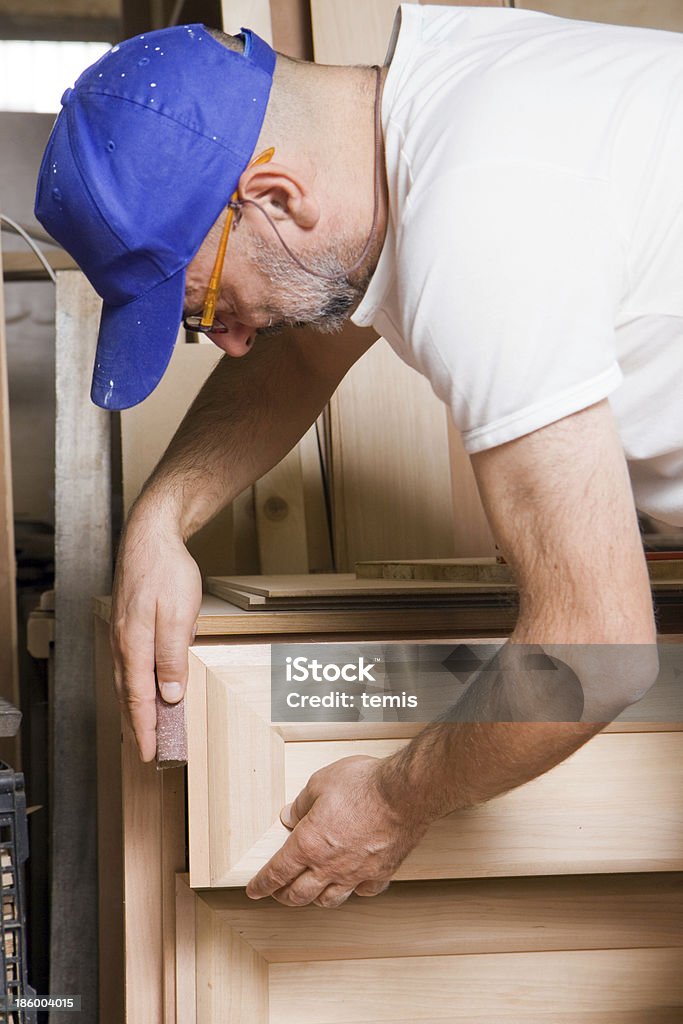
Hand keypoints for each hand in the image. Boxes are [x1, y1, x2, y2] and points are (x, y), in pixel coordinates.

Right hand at [110, 508, 201, 761]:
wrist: (150, 536)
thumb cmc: (167, 571)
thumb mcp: (179, 615)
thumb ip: (173, 657)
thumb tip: (170, 695)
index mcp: (135, 645)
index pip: (139, 699)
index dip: (145, 728)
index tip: (150, 753)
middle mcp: (123, 643)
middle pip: (129, 694)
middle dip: (138, 725)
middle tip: (147, 751)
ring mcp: (122, 632)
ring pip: (128, 679)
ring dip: (135, 706)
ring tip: (145, 727)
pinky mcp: (127, 623)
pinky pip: (131, 662)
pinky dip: (136, 683)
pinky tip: (145, 686)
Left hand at [245, 755, 429, 907]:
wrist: (405, 793)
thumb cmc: (365, 785)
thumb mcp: (320, 782)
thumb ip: (302, 803)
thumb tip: (290, 815)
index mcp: (308, 843)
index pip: (277, 872)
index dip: (262, 884)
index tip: (255, 889)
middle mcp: (330, 865)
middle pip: (299, 894)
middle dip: (283, 896)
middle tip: (277, 894)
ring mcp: (356, 872)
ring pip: (329, 900)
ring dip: (314, 899)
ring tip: (310, 894)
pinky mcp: (380, 872)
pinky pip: (363, 892)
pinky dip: (353, 892)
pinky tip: (352, 886)